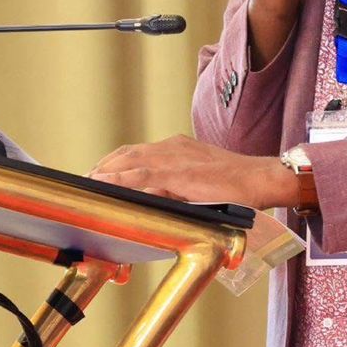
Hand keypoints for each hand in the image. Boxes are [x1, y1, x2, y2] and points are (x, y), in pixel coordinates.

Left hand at [88, 135, 297, 207]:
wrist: (261, 178)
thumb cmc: (237, 184)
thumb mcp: (200, 180)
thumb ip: (175, 186)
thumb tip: (152, 198)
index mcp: (178, 148)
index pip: (137, 152)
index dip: (114, 162)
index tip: (97, 173)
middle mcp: (173, 149)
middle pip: (128, 154)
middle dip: (104, 167)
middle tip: (85, 181)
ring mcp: (177, 159)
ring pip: (131, 162)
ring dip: (107, 173)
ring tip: (89, 183)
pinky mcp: (181, 174)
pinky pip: (144, 175)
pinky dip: (123, 180)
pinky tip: (109, 187)